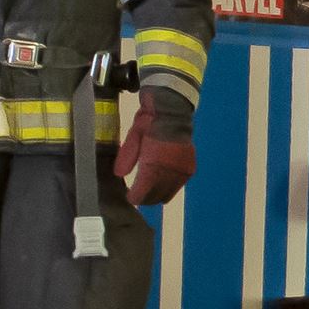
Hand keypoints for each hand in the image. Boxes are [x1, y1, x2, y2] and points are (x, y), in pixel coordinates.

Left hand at [118, 89, 196, 206]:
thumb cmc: (149, 122)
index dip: (135, 198)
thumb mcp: (133, 136)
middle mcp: (170, 171)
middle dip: (145, 198)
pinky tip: (162, 180)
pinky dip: (169, 186)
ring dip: (157, 194)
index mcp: (154, 163)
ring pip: (167, 194)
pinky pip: (177, 186)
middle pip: (155, 196)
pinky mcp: (190, 169)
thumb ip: (126, 157)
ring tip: (149, 189)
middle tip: (138, 194)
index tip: (129, 198)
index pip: (143, 192)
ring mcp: (182, 171)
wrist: (173, 110)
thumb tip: (119, 175)